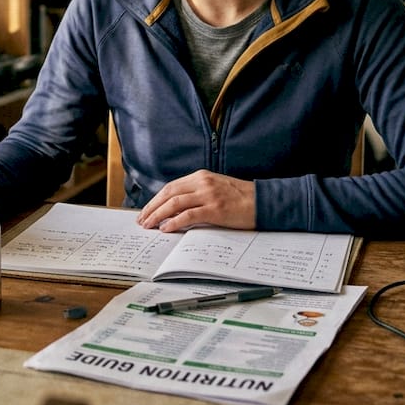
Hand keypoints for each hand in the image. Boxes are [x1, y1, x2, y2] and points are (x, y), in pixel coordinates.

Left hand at [136, 170, 255, 232]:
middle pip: (168, 193)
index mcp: (201, 176)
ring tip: (148, 225)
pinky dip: (174, 221)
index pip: (171, 187)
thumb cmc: (240, 198)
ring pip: (174, 203)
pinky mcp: (215, 209)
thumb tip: (175, 208)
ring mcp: (209, 195)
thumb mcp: (216, 188)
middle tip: (141, 220)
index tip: (146, 211)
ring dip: (158, 215)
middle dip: (152, 207)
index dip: (156, 199)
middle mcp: (202, 182)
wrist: (263, 202)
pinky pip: (188, 215)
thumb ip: (197, 193)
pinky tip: (166, 228)